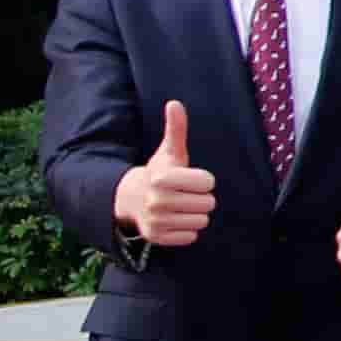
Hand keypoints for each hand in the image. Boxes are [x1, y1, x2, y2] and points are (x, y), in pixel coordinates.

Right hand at [118, 102, 216, 248]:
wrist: (132, 199)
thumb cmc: (160, 173)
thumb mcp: (169, 152)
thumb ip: (176, 129)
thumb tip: (174, 103)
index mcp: (162, 178)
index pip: (208, 182)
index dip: (203, 180)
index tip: (190, 179)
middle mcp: (156, 201)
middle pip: (208, 203)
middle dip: (201, 198)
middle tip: (185, 194)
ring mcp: (155, 221)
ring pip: (202, 221)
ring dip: (195, 214)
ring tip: (180, 206)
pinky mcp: (156, 238)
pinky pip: (191, 236)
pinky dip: (187, 229)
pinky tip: (174, 219)